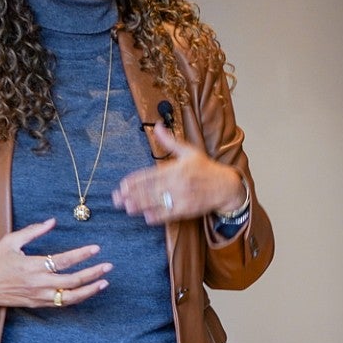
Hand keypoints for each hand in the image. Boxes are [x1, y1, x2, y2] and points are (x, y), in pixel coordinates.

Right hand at [0, 218, 110, 309]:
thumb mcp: (11, 241)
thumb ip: (34, 230)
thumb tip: (53, 221)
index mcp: (32, 266)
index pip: (63, 260)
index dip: (81, 255)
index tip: (96, 248)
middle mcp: (37, 283)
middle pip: (72, 281)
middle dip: (92, 274)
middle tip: (108, 266)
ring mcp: (38, 296)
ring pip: (70, 297)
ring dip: (89, 290)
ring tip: (104, 283)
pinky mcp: (37, 304)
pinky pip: (61, 304)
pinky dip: (76, 298)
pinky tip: (87, 291)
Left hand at [112, 122, 244, 224]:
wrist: (225, 186)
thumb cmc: (205, 168)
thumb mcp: (189, 151)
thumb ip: (170, 141)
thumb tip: (157, 125)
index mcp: (176, 167)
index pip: (150, 174)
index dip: (135, 180)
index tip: (122, 185)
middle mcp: (178, 182)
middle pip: (151, 189)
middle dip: (132, 194)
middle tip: (117, 199)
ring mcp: (183, 197)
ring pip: (158, 202)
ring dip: (141, 205)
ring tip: (127, 208)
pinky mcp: (188, 209)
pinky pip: (171, 214)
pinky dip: (159, 216)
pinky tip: (147, 217)